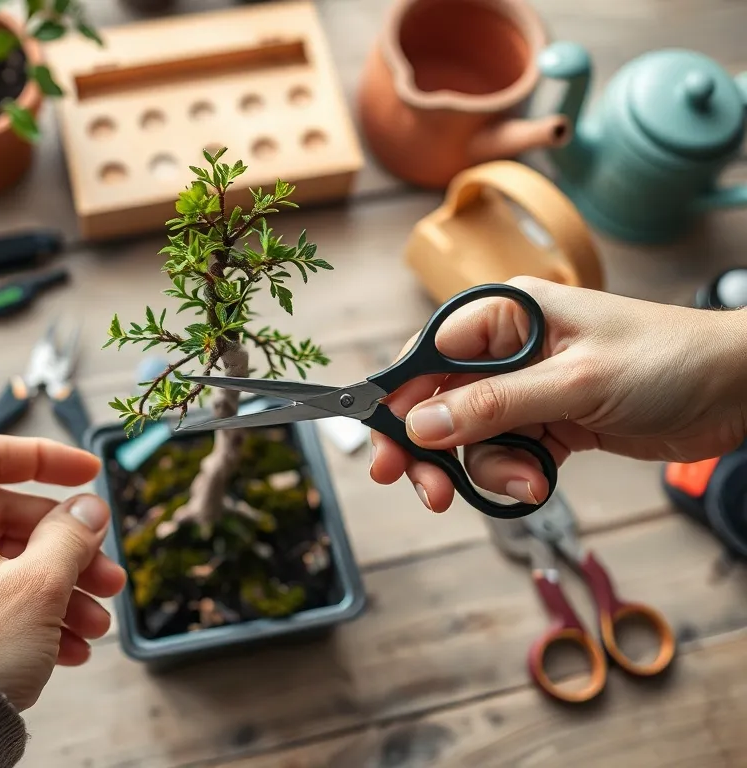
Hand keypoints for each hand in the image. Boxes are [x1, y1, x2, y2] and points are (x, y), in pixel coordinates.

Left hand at [0, 434, 126, 710]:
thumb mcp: (38, 587)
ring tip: (94, 624)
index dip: (50, 459)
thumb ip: (71, 536)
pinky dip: (23, 613)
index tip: (90, 472)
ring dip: (55, 589)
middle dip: (68, 551)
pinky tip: (66, 646)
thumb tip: (87, 510)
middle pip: (4, 519)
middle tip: (109, 577)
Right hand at [371, 277, 746, 512]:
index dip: (400, 403)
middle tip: (428, 493)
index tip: (385, 449)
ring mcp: (527, 388)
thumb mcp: (573, 384)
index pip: (428, 357)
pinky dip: (517, 475)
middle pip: (439, 403)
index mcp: (506, 316)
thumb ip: (493, 405)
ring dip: (489, 468)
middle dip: (434, 450)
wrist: (738, 390)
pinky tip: (542, 482)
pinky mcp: (549, 422)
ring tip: (528, 482)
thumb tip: (420, 426)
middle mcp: (508, 350)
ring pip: (471, 438)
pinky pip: (507, 454)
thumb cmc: (666, 360)